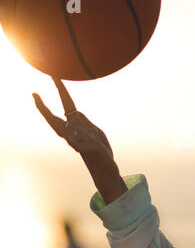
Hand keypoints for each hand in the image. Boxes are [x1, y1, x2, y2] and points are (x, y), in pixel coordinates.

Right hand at [33, 77, 126, 203]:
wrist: (107, 170)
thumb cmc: (102, 152)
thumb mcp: (96, 132)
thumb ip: (86, 123)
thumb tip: (76, 112)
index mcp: (77, 128)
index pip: (66, 107)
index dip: (61, 91)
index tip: (54, 77)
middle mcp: (73, 135)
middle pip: (54, 120)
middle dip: (43, 108)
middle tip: (34, 94)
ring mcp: (77, 143)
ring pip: (61, 130)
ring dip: (55, 120)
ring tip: (43, 108)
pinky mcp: (86, 150)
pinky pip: (78, 141)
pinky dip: (78, 136)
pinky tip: (71, 133)